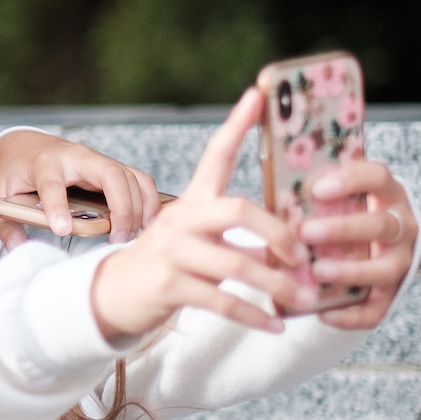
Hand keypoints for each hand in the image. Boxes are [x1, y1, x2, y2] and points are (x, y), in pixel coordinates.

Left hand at [0, 131, 164, 246]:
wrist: (24, 146)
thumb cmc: (13, 173)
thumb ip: (6, 223)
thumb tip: (19, 248)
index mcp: (43, 164)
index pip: (52, 183)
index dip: (57, 206)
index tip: (62, 229)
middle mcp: (74, 157)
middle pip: (108, 174)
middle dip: (120, 207)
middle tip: (118, 238)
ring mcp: (96, 159)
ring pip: (128, 176)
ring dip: (139, 206)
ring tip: (134, 235)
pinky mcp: (109, 166)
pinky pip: (137, 179)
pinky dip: (148, 199)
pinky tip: (147, 222)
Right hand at [89, 89, 306, 341]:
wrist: (115, 293)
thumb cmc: (171, 262)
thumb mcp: (197, 236)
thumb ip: (237, 231)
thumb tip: (299, 241)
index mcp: (192, 201)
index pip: (215, 155)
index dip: (237, 123)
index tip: (259, 93)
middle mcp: (180, 220)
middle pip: (239, 211)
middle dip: (280, 234)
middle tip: (305, 256)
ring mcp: (172, 253)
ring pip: (236, 264)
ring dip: (276, 284)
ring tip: (305, 298)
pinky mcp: (168, 286)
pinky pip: (222, 301)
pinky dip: (253, 316)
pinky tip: (275, 326)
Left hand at [301, 159, 417, 331]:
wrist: (373, 246)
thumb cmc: (345, 216)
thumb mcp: (338, 199)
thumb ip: (314, 197)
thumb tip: (271, 197)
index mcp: (387, 196)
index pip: (379, 178)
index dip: (351, 180)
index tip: (316, 189)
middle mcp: (401, 228)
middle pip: (381, 225)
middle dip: (343, 229)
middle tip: (306, 232)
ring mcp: (400, 262)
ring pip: (385, 269)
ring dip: (350, 271)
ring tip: (317, 272)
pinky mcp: (391, 294)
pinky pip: (377, 309)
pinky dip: (352, 316)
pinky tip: (324, 315)